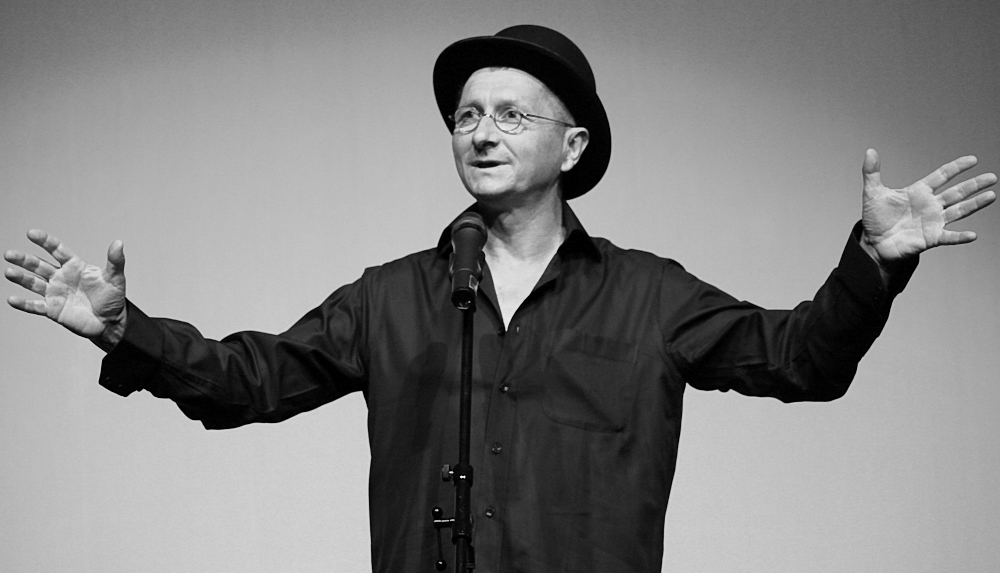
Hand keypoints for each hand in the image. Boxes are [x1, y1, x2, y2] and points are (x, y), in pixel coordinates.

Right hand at [5, 230, 126, 341]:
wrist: (110, 322)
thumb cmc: (112, 298)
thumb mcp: (115, 278)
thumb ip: (115, 261)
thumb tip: (119, 243)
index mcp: (74, 266)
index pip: (56, 250)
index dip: (45, 241)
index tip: (32, 233)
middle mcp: (61, 277)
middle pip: (39, 265)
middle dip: (24, 260)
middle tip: (9, 254)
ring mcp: (55, 293)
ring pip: (33, 283)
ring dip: (20, 278)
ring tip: (8, 271)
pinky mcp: (53, 310)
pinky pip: (35, 306)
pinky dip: (24, 304)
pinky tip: (12, 300)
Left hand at [861, 149, 995, 264]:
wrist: (874, 243)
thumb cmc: (876, 218)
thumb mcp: (872, 193)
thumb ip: (871, 172)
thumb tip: (870, 151)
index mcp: (920, 191)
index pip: (942, 175)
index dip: (957, 167)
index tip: (973, 159)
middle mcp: (931, 205)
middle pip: (957, 192)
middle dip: (974, 184)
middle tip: (992, 177)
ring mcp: (933, 222)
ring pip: (959, 211)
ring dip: (974, 204)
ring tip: (991, 195)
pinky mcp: (931, 238)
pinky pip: (949, 237)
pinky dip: (960, 237)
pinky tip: (972, 235)